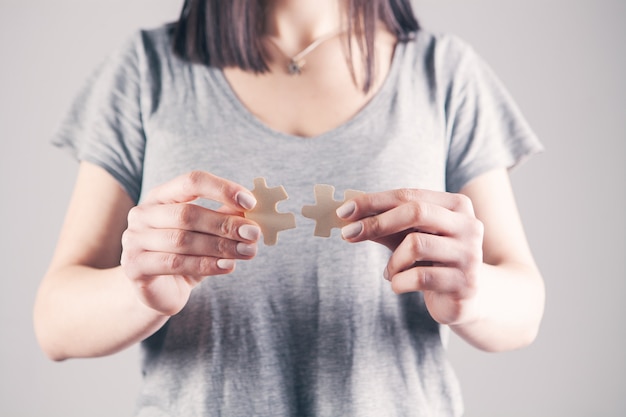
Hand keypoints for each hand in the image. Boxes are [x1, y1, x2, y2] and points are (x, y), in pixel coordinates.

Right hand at [120, 171, 260, 315]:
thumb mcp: (208, 233)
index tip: (250, 203)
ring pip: (183, 240)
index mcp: (161, 196)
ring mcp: (134, 239)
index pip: (192, 181)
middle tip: (254, 233)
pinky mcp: (134, 266)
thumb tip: (254, 211)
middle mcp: (143, 213)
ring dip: (221, 246)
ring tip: (248, 251)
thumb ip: (225, 218)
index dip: (222, 189)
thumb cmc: (187, 255)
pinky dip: (206, 265)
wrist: (160, 291)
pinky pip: (175, 263)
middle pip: (187, 213)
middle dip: (225, 224)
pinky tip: (228, 266)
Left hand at [337, 189, 484, 325]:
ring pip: (415, 245)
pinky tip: (399, 284)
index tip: (343, 211)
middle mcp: (469, 225)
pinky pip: (418, 277)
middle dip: (377, 222)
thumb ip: (384, 224)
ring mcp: (469, 254)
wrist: (468, 298)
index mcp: (456, 205)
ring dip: (392, 261)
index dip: (373, 201)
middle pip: (416, 212)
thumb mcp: (408, 237)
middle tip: (348, 234)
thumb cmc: (432, 259)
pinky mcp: (464, 283)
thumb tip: (347, 214)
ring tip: (391, 271)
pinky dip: (398, 282)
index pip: (408, 195)